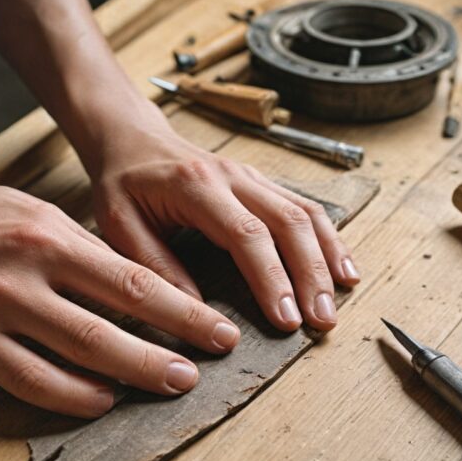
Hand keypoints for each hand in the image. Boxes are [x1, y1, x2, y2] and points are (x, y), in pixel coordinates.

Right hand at [0, 180, 240, 417]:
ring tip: (173, 383)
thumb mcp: (24, 211)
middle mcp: (30, 270)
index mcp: (50, 234)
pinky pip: (31, 379)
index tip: (217, 326)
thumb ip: (74, 245)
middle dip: (176, 341)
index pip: (133, 276)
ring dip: (135, 372)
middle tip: (213, 360)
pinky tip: (103, 400)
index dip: (183, 306)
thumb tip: (127, 278)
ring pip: (82, 351)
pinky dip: (73, 395)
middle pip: (119, 315)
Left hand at [89, 118, 360, 332]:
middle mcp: (232, 176)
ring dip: (327, 259)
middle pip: (288, 223)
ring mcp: (252, 176)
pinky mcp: (261, 183)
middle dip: (311, 276)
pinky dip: (328, 240)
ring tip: (337, 303)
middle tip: (321, 322)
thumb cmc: (122, 182)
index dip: (272, 278)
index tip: (286, 319)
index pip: (246, 234)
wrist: (130, 138)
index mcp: (196, 186)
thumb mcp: (119, 225)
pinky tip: (342, 269)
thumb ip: (154, 266)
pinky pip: (305, 208)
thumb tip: (196, 314)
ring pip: (305, 213)